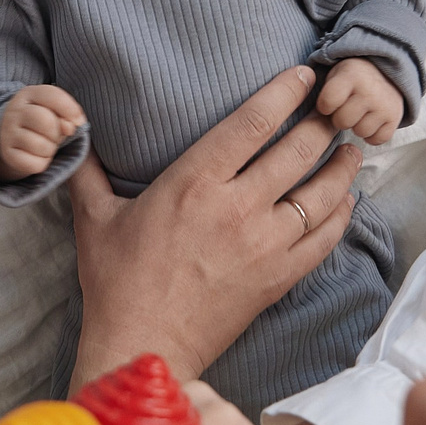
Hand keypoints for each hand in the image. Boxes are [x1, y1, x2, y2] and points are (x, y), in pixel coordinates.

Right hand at [0, 84, 85, 180]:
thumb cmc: (40, 121)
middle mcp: (14, 112)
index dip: (71, 109)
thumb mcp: (54, 111)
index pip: (52, 95)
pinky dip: (43, 163)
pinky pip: (36, 164)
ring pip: (43, 146)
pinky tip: (37, 156)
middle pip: (47, 122)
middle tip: (54, 135)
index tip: (78, 121)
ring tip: (45, 145)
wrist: (12, 137)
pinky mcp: (8, 154)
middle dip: (58, 133)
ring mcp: (8, 133)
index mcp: (28, 94)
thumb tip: (70, 128)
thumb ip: (66, 115)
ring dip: (51, 150)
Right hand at [70, 66, 360, 387]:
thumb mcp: (94, 219)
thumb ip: (89, 172)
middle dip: (323, 123)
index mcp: (193, 182)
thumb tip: (74, 134)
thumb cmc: (116, 284)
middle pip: (297, 151)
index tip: (304, 77)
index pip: (252, 123)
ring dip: (342, 166)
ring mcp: (264, 244)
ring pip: (321, 193)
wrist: (143, 348)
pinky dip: (340, 216)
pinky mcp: (278, 278)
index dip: (284, 93)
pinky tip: (346, 201)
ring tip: (351, 148)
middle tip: (337, 108)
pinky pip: (324, 239)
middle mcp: (236, 207)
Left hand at [316, 57, 403, 143]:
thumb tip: (309, 120)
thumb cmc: (351, 79)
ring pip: (360, 132)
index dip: (324, 106)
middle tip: (345, 107)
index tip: (328, 101)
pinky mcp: (395, 118)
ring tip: (359, 112)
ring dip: (357, 126)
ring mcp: (384, 105)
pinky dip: (372, 135)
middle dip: (340, 117)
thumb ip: (322, 92)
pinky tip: (370, 120)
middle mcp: (370, 90)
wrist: (384, 72)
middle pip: (342, 121)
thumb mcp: (334, 75)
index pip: (328, 102)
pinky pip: (376, 140)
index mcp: (350, 75)